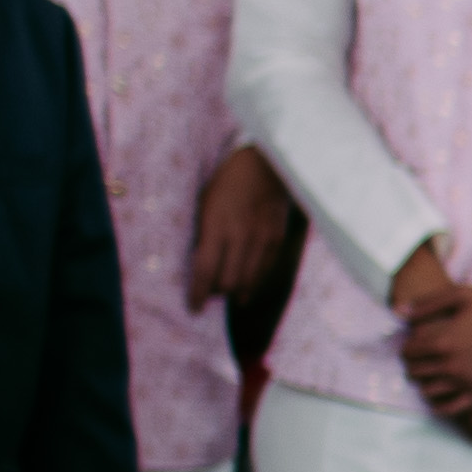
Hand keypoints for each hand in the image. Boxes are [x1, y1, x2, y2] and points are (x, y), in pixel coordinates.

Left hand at [188, 144, 294, 300]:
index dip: (198, 293)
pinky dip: (255, 282)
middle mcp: (241, 235)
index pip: (205, 270)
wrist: (265, 164)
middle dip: (217, 293)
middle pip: (229, 281)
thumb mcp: (205, 203)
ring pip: (249, 280)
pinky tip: (248, 287)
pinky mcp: (277, 238)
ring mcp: (262, 238)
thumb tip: (199, 264)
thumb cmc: (227, 181)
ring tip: (230, 296)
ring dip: (237, 292)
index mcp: (217, 225)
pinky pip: (265, 270)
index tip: (194, 308)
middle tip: (210, 295)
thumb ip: (203, 234)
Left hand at [400, 269, 471, 412]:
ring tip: (432, 374)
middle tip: (421, 359)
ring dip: (425, 383)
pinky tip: (441, 394)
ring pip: (429, 391)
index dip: (407, 347)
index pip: (408, 351)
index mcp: (445, 340)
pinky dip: (439, 403)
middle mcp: (454, 365)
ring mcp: (469, 382)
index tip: (413, 345)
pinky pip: (450, 408)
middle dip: (414, 364)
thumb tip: (398, 312)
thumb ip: (427, 304)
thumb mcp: (463, 294)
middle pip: (416, 372)